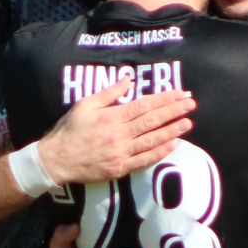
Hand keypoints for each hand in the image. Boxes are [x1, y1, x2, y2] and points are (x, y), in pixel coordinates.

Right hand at [36, 71, 195, 184]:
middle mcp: (119, 135)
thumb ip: (108, 93)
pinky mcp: (120, 168)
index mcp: (112, 117)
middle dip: (174, 111)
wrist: (56, 160)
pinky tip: (173, 145)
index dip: (164, 99)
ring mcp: (121, 153)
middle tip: (191, 104)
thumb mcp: (84, 105)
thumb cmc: (69, 130)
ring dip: (172, 131)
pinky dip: (159, 153)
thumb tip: (128, 79)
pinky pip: (144, 160)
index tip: (180, 93)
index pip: (144, 106)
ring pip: (152, 140)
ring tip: (188, 123)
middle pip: (152, 121)